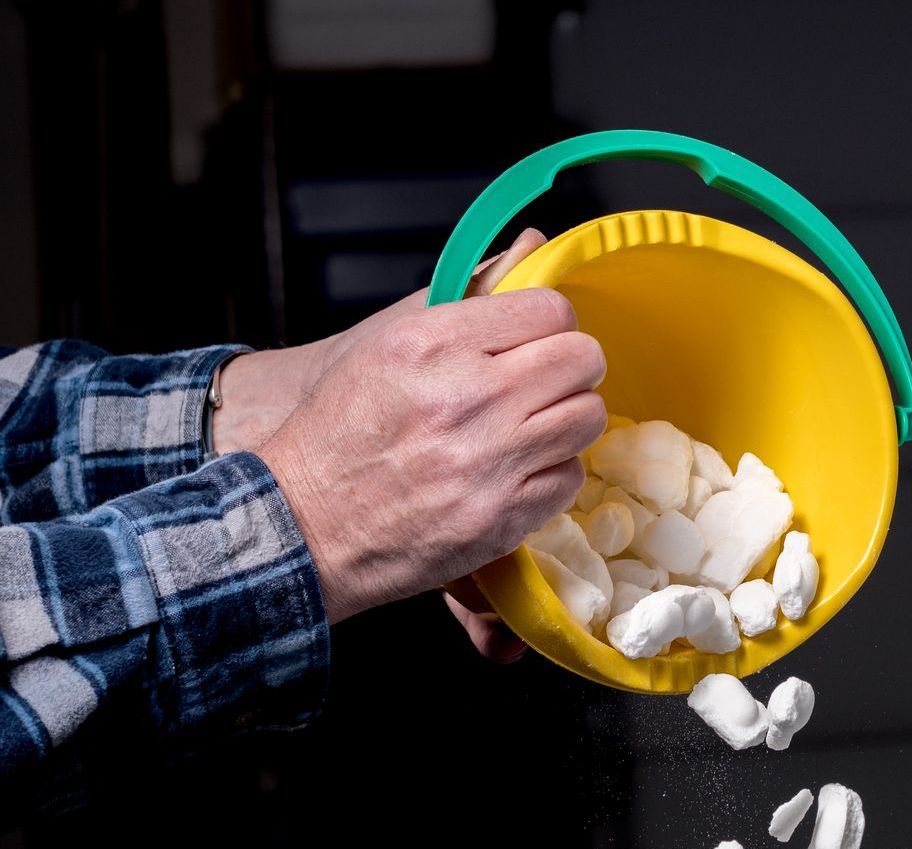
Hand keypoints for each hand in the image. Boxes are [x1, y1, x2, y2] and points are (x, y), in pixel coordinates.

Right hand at [260, 278, 605, 623]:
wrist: (307, 521)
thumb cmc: (342, 429)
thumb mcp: (388, 342)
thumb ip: (467, 294)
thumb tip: (533, 248)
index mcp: (433, 343)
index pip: (550, 310)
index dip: (553, 323)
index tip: (541, 338)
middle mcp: (467, 398)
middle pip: (582, 360)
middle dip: (573, 366)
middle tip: (550, 380)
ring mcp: (490, 461)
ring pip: (587, 418)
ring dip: (569, 418)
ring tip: (535, 424)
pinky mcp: (503, 516)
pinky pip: (570, 477)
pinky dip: (552, 472)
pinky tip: (519, 469)